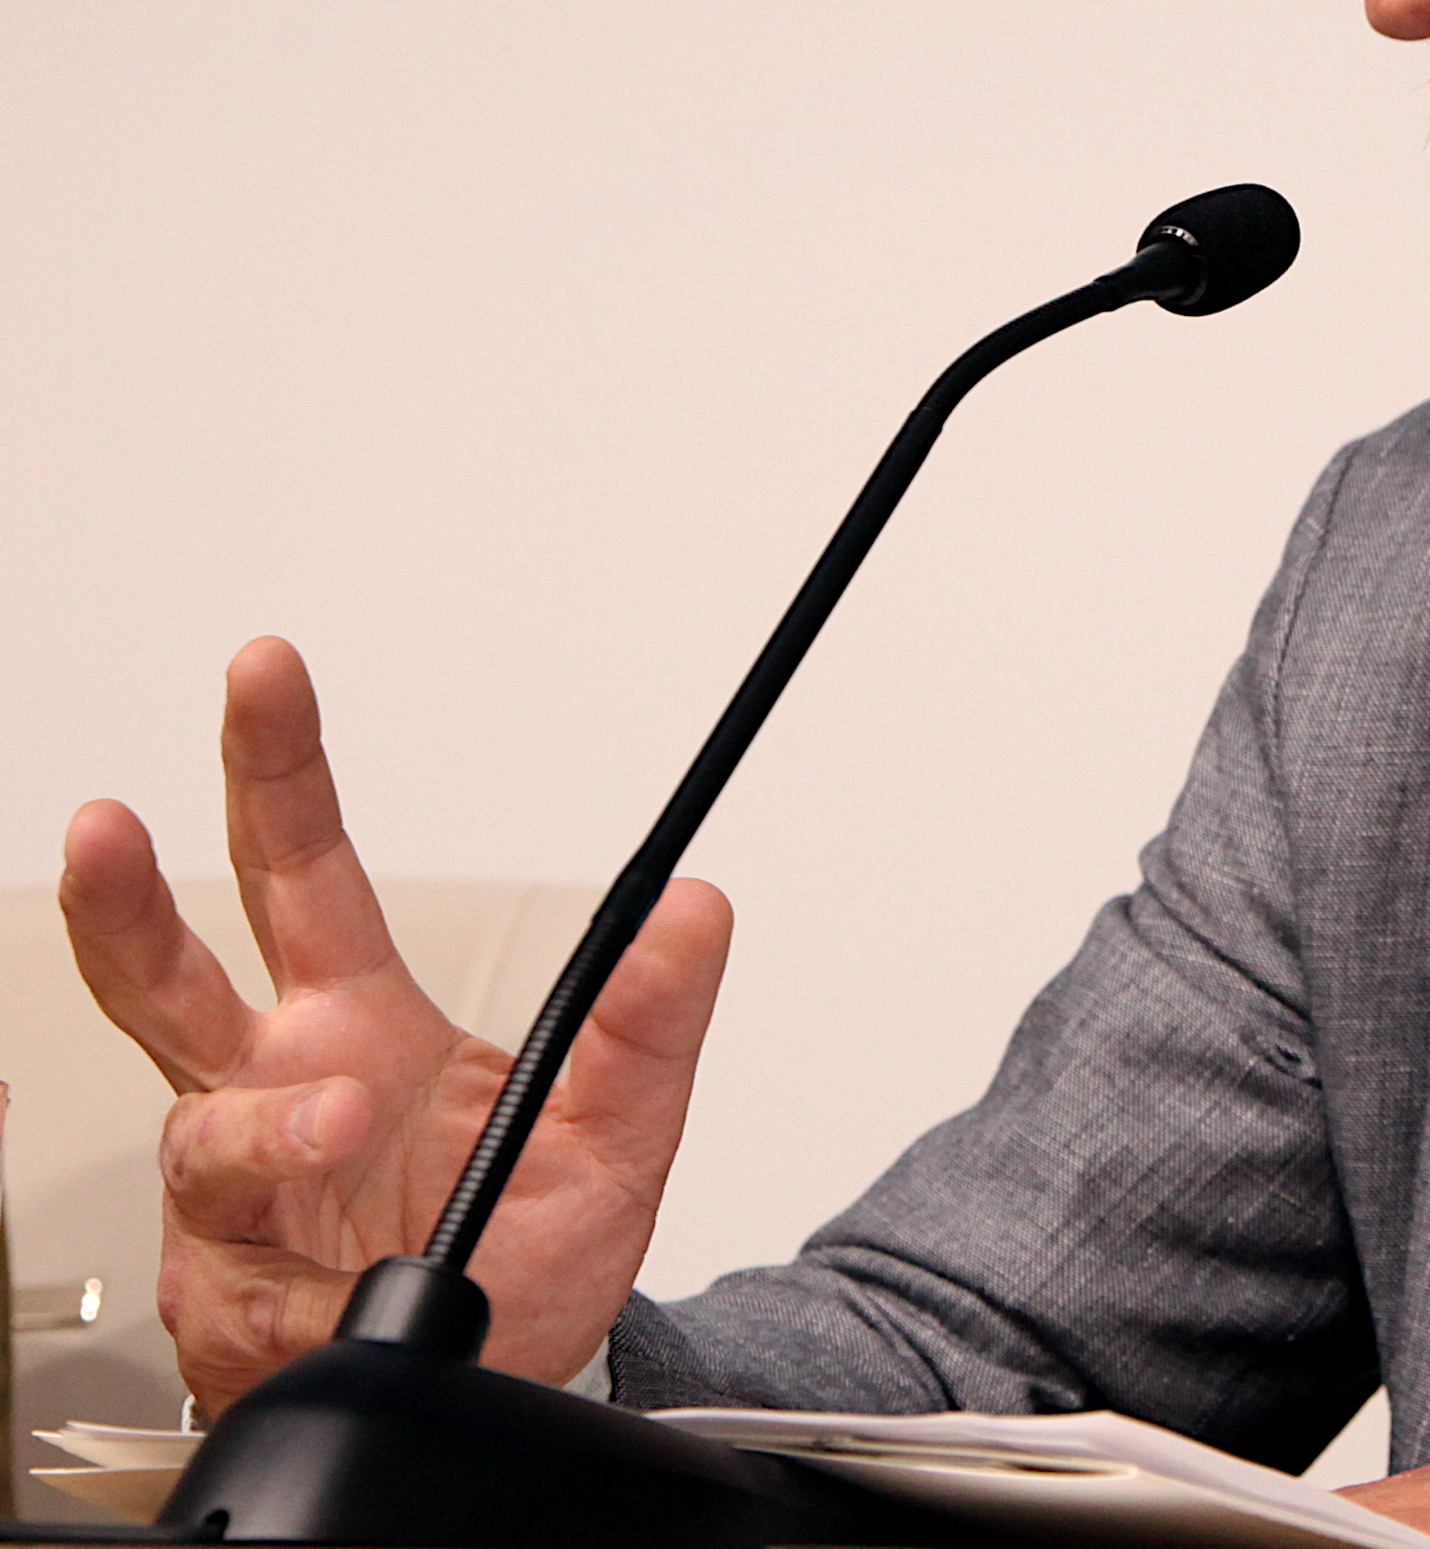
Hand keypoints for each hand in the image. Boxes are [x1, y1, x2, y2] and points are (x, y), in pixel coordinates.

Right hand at [59, 636, 731, 1416]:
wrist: (510, 1377)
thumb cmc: (532, 1244)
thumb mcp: (622, 1127)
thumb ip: (654, 1019)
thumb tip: (698, 908)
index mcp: (359, 1019)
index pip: (303, 869)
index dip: (278, 768)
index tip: (264, 676)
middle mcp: (277, 1088)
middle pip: (174, 972)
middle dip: (131, 894)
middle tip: (108, 827)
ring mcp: (239, 1197)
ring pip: (202, 1132)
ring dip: (267, 1124)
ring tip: (336, 1117)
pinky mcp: (227, 1303)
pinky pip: (237, 1274)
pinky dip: (294, 1276)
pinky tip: (340, 1281)